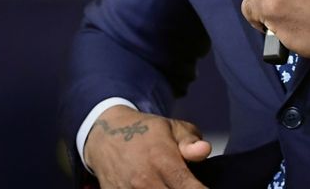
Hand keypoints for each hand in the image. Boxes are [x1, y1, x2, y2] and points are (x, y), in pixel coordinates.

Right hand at [83, 105, 210, 188]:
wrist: (105, 137)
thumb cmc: (144, 133)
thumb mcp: (172, 127)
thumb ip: (190, 141)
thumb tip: (204, 150)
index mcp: (162, 161)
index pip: (190, 188)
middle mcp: (145, 180)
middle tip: (187, 185)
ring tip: (170, 184)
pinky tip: (158, 186)